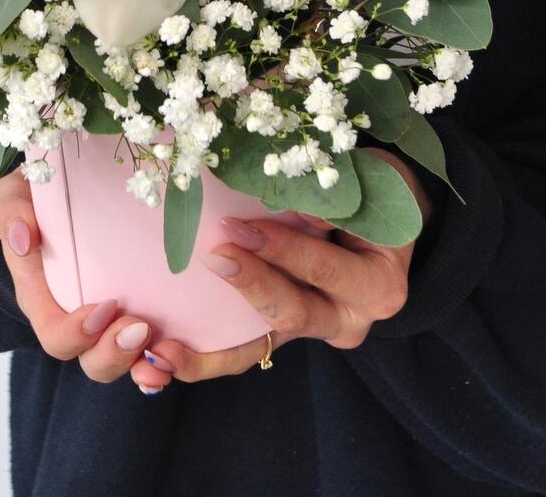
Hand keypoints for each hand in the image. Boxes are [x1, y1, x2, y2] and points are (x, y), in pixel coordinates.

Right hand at [0, 170, 154, 385]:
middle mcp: (77, 317)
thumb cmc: (34, 197)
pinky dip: (168, 356)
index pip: (56, 335)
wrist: (66, 186)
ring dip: (143, 360)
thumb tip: (22, 238)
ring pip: (125, 360)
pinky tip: (180, 351)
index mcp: (44, 298)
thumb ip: (10, 213)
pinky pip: (154, 344)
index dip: (77, 334)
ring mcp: (112, 317)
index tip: (103, 307)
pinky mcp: (142, 306)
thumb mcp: (13, 197)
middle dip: (114, 354)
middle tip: (140, 328)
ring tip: (163, 347)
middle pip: (92, 359)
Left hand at [130, 149, 430, 392]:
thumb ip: (331, 200)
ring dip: (212, 352)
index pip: (326, 268)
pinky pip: (245, 350)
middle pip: (294, 312)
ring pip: (262, 347)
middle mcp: (347, 317)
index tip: (242, 227)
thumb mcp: (364, 187)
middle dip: (250, 285)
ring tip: (166, 352)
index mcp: (376, 284)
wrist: (380, 217)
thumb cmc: (371, 192)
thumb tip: (291, 204)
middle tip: (214, 255)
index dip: (284, 249)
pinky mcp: (282, 331)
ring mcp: (312, 328)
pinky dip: (206, 358)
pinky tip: (165, 359)